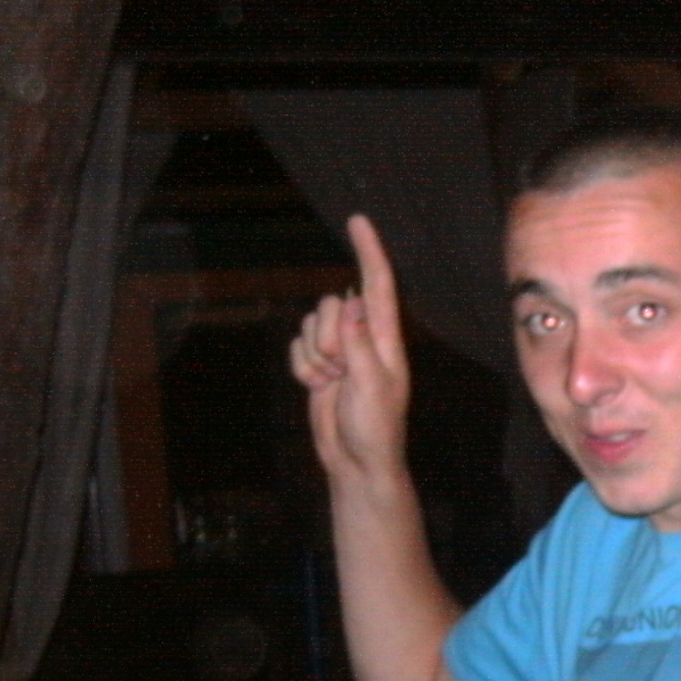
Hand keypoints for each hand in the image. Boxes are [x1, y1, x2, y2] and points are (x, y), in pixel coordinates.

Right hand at [289, 215, 411, 486]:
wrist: (356, 461)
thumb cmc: (376, 427)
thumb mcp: (373, 385)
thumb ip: (359, 343)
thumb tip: (350, 302)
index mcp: (385, 337)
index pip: (377, 283)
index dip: (369, 250)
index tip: (358, 220)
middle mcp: (362, 336)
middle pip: (331, 304)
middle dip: (326, 338)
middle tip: (342, 372)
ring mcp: (339, 350)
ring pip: (309, 326)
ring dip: (313, 358)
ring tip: (334, 384)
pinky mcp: (318, 365)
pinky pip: (296, 348)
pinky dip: (301, 369)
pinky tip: (320, 388)